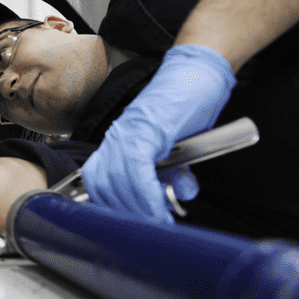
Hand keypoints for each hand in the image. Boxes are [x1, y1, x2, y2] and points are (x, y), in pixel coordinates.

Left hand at [81, 45, 235, 222]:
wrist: (200, 72)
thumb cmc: (187, 107)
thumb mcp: (178, 149)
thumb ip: (172, 174)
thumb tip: (174, 198)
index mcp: (118, 143)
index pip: (97, 183)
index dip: (110, 209)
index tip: (129, 227)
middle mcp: (117, 137)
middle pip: (104, 187)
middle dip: (126, 214)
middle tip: (152, 225)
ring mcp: (129, 132)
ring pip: (118, 181)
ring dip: (140, 208)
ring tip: (161, 219)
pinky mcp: (147, 129)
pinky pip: (138, 169)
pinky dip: (148, 193)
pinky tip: (161, 204)